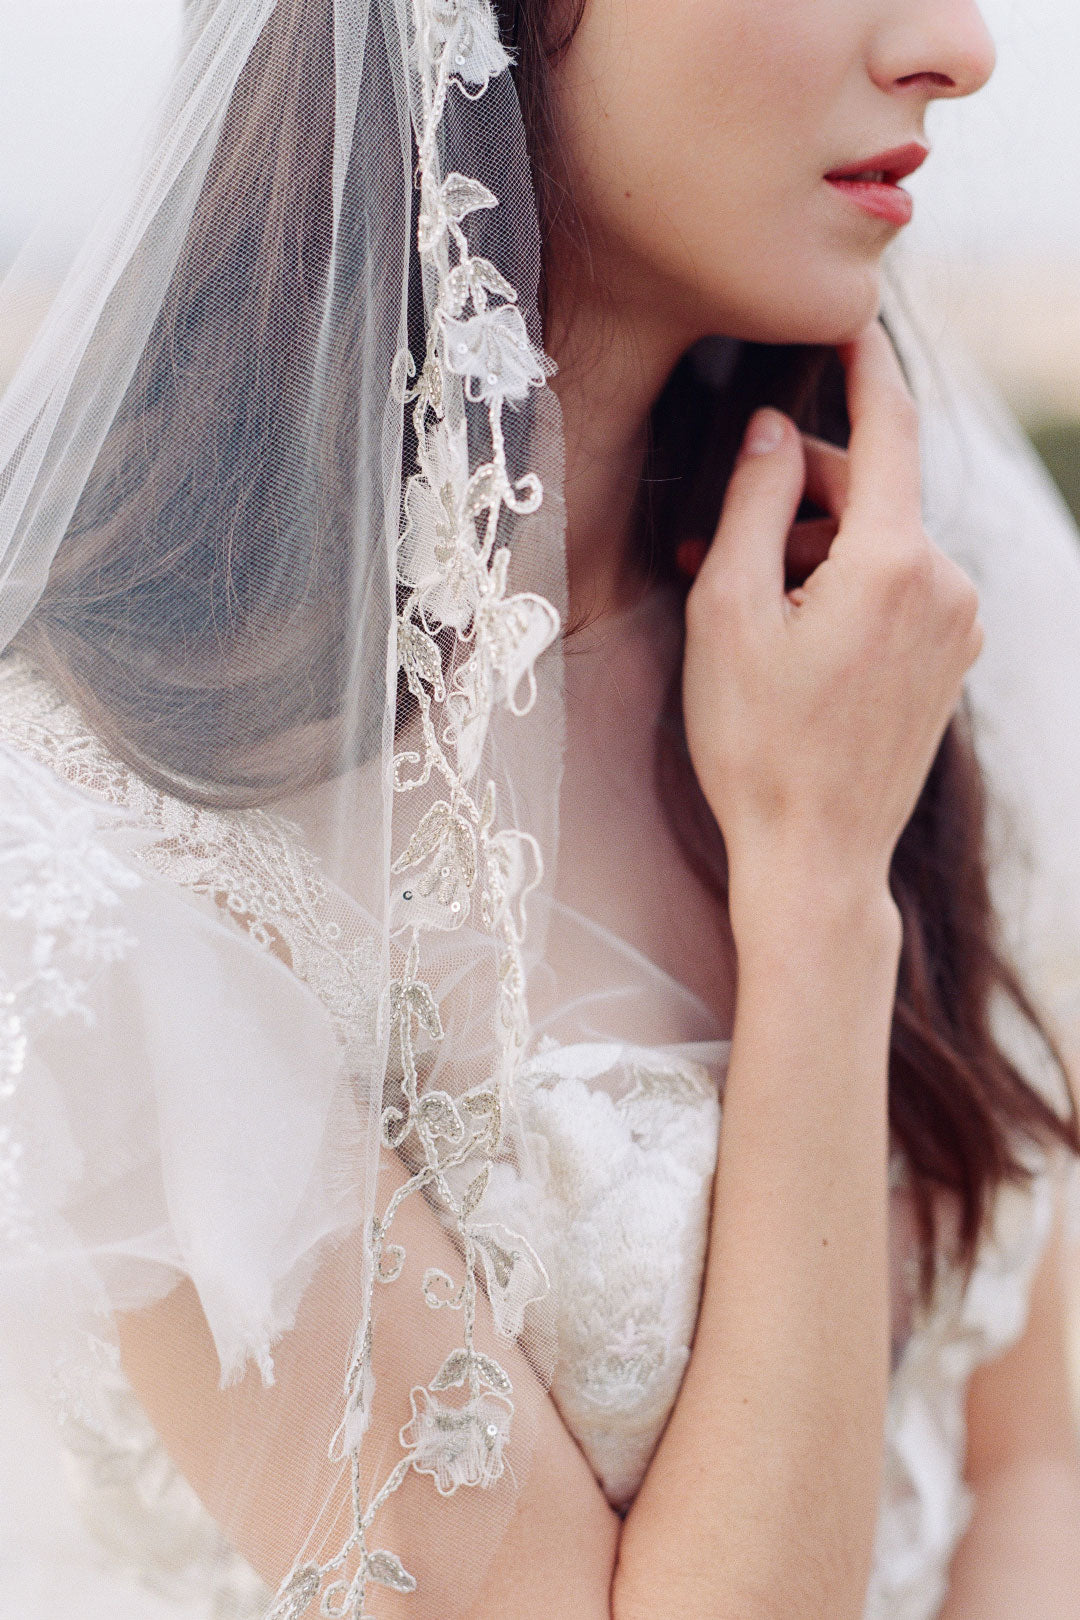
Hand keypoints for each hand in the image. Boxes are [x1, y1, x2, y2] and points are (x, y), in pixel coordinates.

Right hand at [683, 321, 982, 929]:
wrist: (816, 855)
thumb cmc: (758, 743)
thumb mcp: (729, 611)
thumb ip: (753, 503)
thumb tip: (770, 430)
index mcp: (894, 562)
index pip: (889, 427)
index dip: (864, 366)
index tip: (848, 322)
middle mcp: (946, 584)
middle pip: (871, 490)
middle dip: (795, 493)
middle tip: (713, 537)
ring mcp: (957, 626)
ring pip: (880, 542)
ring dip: (812, 548)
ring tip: (742, 602)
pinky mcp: (951, 660)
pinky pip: (898, 588)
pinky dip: (845, 586)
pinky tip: (790, 629)